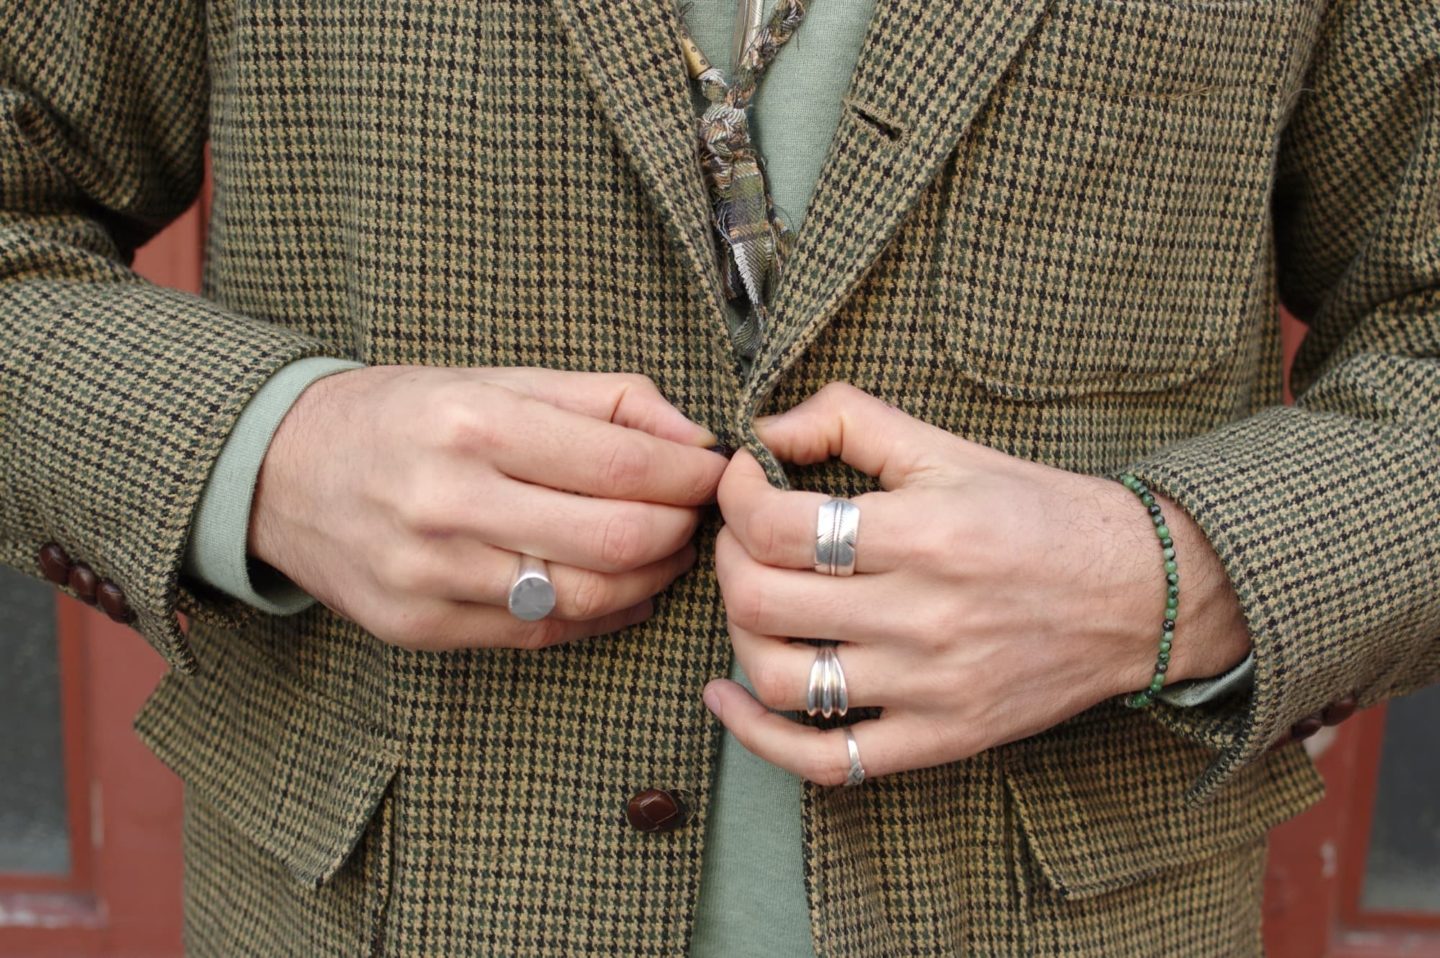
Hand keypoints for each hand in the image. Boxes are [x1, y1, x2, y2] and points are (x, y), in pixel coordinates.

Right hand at [250, 365, 726, 650]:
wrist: (280, 471)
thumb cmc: (403, 416)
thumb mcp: (495, 380)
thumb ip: (605, 400)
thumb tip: (698, 437)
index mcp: (471, 424)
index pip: (621, 462)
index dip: (690, 475)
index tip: (716, 472)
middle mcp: (447, 502)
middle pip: (614, 538)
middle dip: (681, 530)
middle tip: (697, 516)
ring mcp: (429, 576)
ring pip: (584, 598)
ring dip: (651, 578)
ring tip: (667, 550)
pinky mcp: (418, 628)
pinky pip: (539, 636)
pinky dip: (600, 615)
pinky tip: (622, 589)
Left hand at [704, 383, 1250, 783]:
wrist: (1139, 593)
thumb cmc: (1038, 514)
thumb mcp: (948, 446)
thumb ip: (849, 420)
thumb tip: (765, 430)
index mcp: (923, 535)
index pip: (775, 525)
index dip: (735, 496)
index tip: (744, 481)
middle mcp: (922, 617)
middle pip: (761, 601)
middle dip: (726, 559)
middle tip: (741, 537)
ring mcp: (928, 689)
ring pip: (780, 680)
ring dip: (739, 637)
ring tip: (752, 604)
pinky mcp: (939, 739)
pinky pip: (827, 761)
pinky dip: (760, 737)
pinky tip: (729, 699)